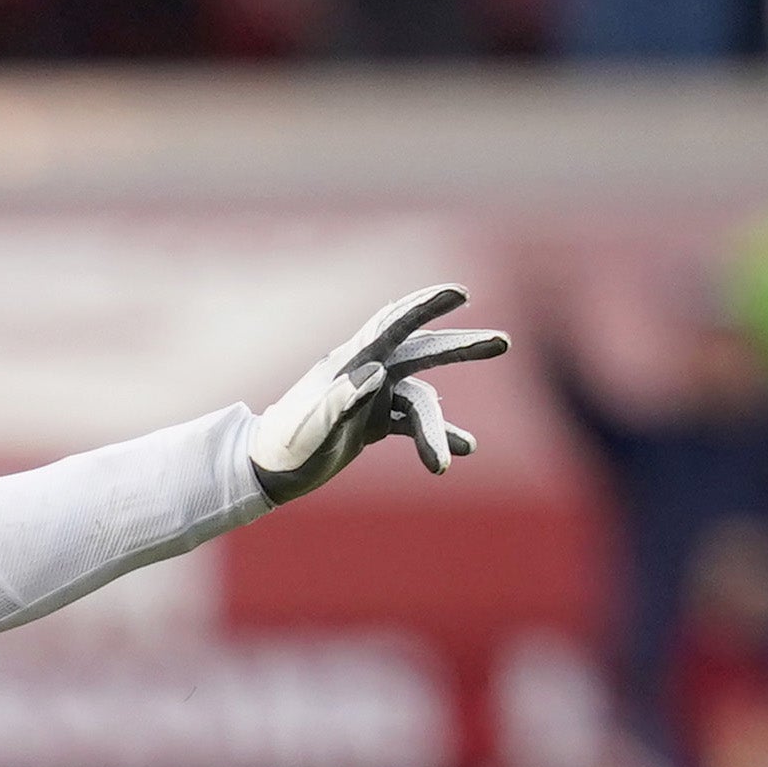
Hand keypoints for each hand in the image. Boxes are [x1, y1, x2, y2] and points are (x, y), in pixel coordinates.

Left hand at [250, 285, 509, 505]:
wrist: (265, 472)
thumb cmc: (282, 447)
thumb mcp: (309, 426)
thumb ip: (341, 398)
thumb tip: (378, 371)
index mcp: (349, 362)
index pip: (392, 325)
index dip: (426, 306)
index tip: (460, 294)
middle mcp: (366, 372)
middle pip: (422, 353)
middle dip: (461, 349)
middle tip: (503, 343)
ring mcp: (372, 397)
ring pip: (421, 402)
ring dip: (440, 429)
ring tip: (462, 453)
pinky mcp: (373, 422)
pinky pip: (411, 425)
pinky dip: (433, 438)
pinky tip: (459, 455)